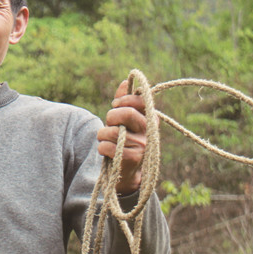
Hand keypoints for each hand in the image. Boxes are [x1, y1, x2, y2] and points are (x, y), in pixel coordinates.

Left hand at [97, 80, 149, 194]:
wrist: (126, 171)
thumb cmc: (124, 140)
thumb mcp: (124, 120)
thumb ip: (124, 102)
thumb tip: (124, 82)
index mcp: (150, 118)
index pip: (140, 100)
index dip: (123, 100)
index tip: (115, 105)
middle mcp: (150, 131)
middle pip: (127, 113)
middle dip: (111, 116)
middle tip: (109, 123)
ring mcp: (143, 145)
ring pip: (113, 131)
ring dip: (102, 135)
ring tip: (106, 140)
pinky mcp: (133, 158)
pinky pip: (107, 146)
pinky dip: (102, 147)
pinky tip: (107, 151)